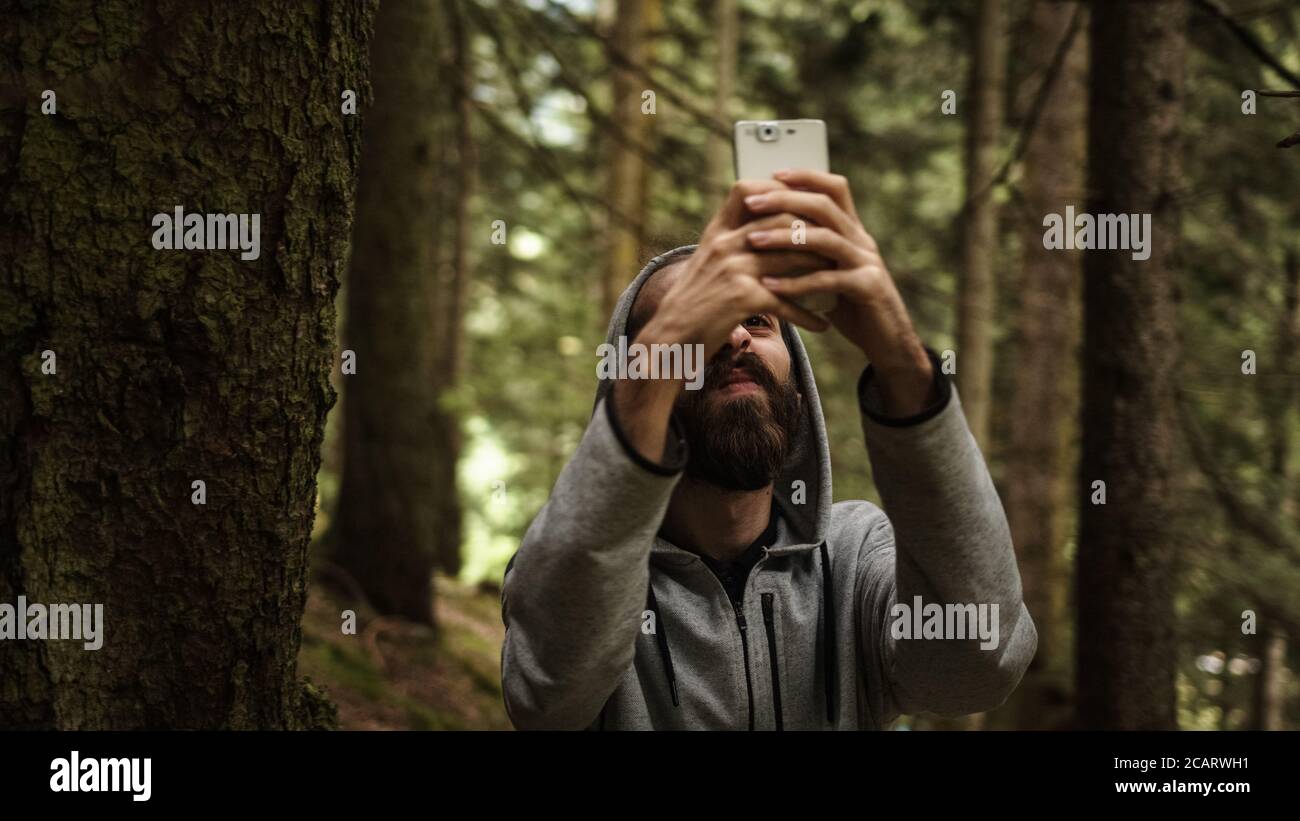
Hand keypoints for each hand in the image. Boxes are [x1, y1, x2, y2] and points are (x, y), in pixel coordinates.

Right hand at [643, 178, 832, 360]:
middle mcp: (724, 244)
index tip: (804, 204)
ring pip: (791, 257)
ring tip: (839, 280)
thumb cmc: (695, 302)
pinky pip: (786, 300)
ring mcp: (733, 269)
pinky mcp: (741, 298)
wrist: (671, 338)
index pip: (746, 190)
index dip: (777, 190)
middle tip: (838, 244)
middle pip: (781, 220)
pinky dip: (808, 314)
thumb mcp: (707, 262)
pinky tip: (822, 324)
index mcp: (717, 232)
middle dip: (814, 231)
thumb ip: (731, 241)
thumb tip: (764, 227)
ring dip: (821, 270)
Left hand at [739, 168, 935, 415]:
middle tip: (752, 203)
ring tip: (753, 241)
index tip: (773, 174)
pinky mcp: (868, 287)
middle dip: (786, 200)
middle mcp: (862, 240)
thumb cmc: (853, 306)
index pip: (834, 188)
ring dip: (784, 238)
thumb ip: (811, 252)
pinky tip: (769, 286)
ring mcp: (867, 262)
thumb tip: (772, 233)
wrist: (889, 341)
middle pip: (825, 206)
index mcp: (854, 231)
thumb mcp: (831, 271)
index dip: (806, 176)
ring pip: (824, 238)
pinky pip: (827, 280)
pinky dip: (795, 283)